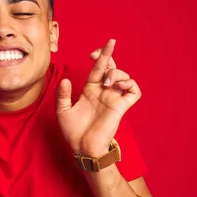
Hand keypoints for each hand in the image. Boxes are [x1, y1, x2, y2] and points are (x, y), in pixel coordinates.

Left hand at [56, 39, 140, 156]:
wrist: (82, 148)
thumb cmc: (72, 132)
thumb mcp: (62, 111)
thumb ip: (63, 96)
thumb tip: (65, 80)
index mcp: (90, 90)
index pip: (97, 68)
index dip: (99, 57)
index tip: (92, 52)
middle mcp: (103, 92)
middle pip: (112, 67)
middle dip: (109, 55)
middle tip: (105, 48)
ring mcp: (113, 99)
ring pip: (124, 76)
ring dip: (117, 72)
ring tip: (107, 81)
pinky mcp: (121, 107)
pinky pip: (134, 92)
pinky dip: (130, 84)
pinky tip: (118, 85)